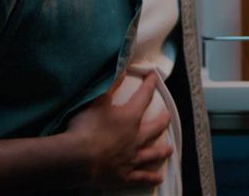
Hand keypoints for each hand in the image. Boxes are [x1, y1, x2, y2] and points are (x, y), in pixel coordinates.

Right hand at [65, 71, 173, 187]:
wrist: (78, 159)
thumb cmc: (86, 128)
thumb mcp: (96, 102)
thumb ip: (110, 86)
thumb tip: (122, 70)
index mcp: (130, 117)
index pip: (144, 96)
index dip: (150, 84)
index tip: (154, 76)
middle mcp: (136, 137)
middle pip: (155, 127)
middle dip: (163, 120)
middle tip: (168, 116)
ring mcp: (132, 158)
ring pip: (152, 154)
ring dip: (162, 151)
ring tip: (169, 149)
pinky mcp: (125, 176)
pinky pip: (142, 177)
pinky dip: (151, 178)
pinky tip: (159, 178)